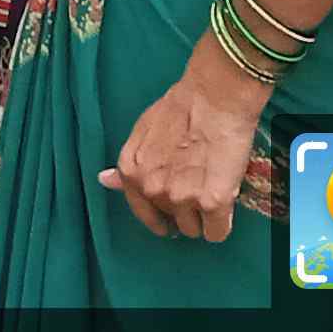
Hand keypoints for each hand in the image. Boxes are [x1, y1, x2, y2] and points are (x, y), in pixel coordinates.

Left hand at [101, 54, 273, 239]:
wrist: (214, 98)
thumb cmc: (181, 108)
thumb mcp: (141, 132)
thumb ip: (128, 165)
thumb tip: (106, 180)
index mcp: (132, 173)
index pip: (144, 213)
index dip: (160, 215)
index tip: (170, 217)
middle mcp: (152, 190)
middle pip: (171, 222)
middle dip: (184, 209)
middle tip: (198, 185)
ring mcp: (182, 198)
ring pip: (194, 229)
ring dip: (203, 216)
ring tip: (213, 188)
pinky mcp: (213, 203)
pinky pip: (217, 232)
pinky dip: (222, 223)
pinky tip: (226, 204)